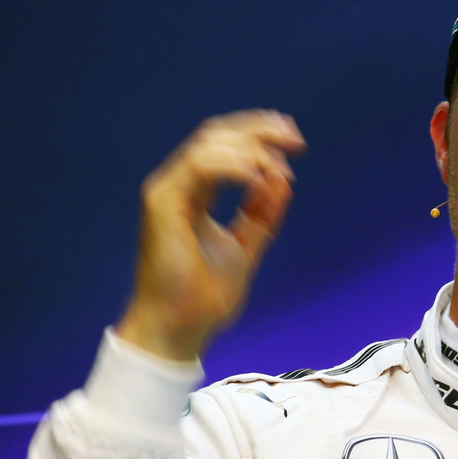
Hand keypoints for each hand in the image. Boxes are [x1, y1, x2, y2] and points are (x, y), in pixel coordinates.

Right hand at [115, 110, 304, 360]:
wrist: (181, 328)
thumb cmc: (205, 296)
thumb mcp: (247, 246)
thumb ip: (262, 213)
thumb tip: (282, 179)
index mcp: (193, 194)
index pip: (223, 147)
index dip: (258, 135)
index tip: (295, 142)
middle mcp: (177, 187)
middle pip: (216, 136)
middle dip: (259, 130)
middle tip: (295, 139)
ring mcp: (167, 192)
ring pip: (209, 145)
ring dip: (252, 149)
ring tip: (280, 168)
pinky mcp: (162, 203)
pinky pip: (200, 166)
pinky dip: (234, 165)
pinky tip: (259, 177)